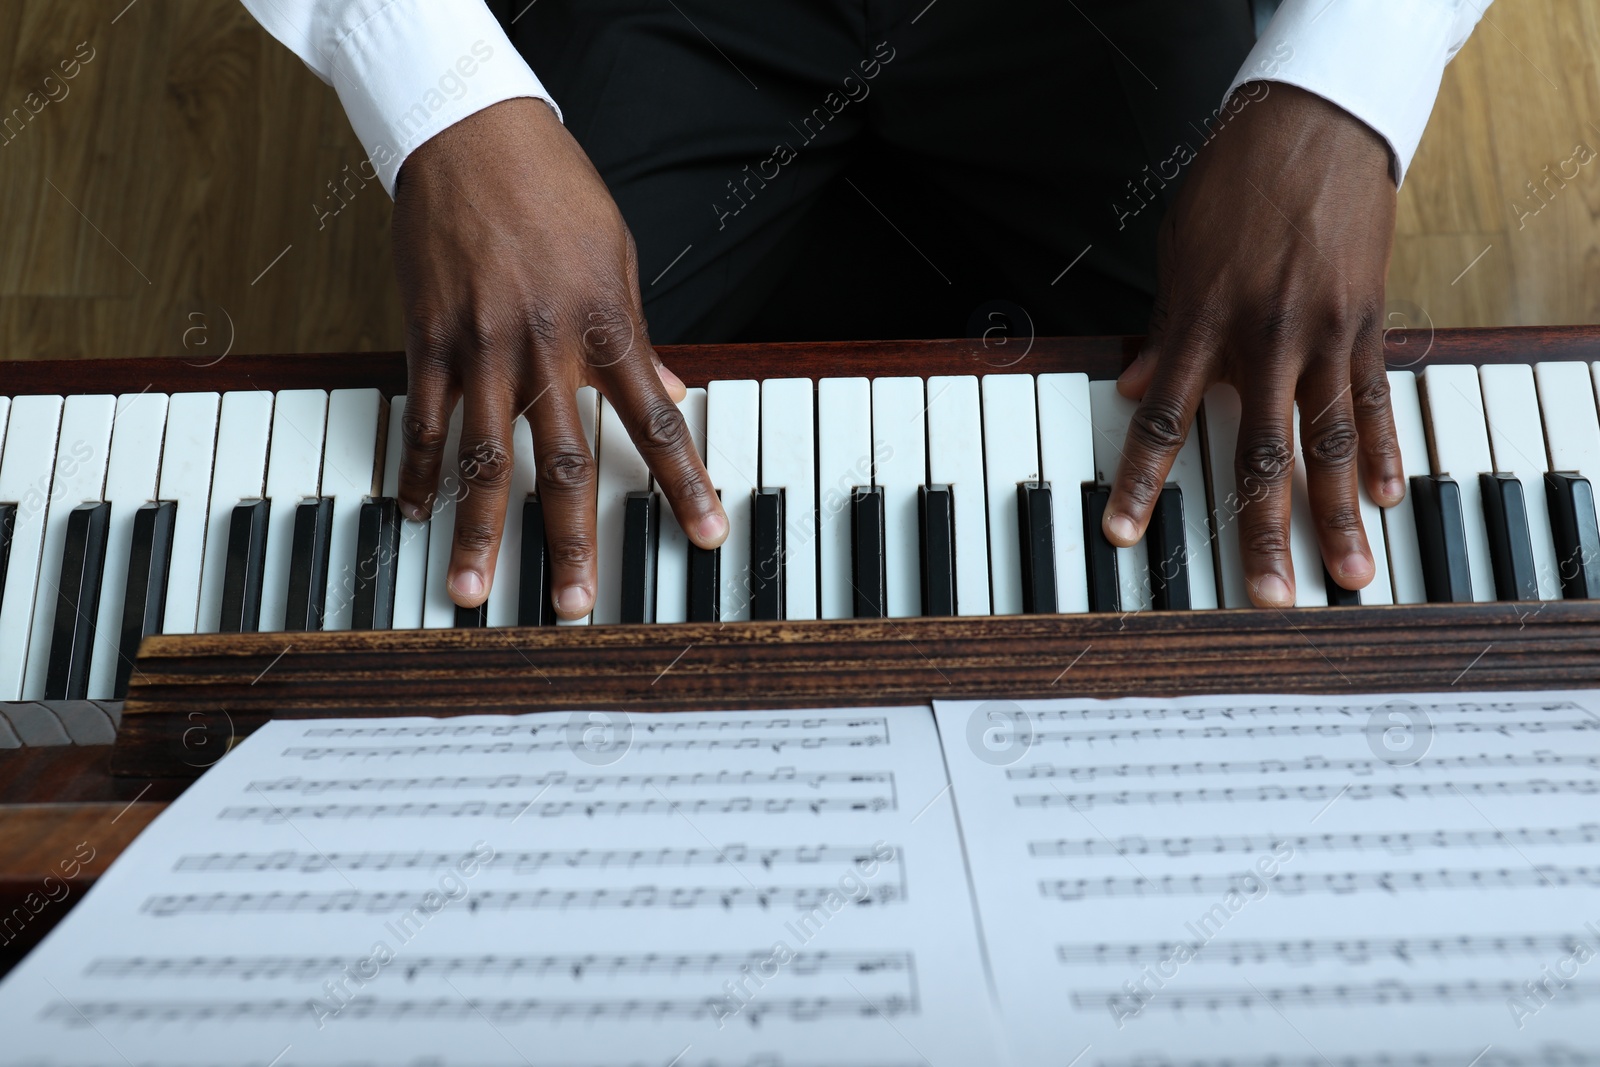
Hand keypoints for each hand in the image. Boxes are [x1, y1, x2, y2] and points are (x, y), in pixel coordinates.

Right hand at [390, 98, 726, 617]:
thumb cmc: (554, 190)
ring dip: (478, 531)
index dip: (686, 484)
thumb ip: (639, 335)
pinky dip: (417, 471)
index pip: (657, 423)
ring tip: (470, 589)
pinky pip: (422, 420)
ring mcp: (481, 348)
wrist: (469, 131)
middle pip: (566, 462)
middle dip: (572, 539)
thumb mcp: (618, 257)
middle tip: (575, 603)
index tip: (707, 535)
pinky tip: (410, 512)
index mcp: (607, 327)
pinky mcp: (427, 339)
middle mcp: (545, 348)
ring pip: (483, 458)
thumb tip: (673, 390)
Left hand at [1106, 82, 1402, 606]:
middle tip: (1267, 597)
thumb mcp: (1178, 257)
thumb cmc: (1232, 188)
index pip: (1161, 423)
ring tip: (1351, 572)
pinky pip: (1376, 399)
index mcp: (1200, 327)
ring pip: (1329, 442)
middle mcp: (1261, 341)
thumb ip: (1161, 332)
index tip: (1123, 536)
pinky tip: (1389, 496)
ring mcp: (1321, 336)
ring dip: (1337, 513)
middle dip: (1260, 531)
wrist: (1311, 127)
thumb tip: (1135, 387)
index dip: (1139, 484)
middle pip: (1258, 454)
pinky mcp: (1366, 323)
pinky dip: (1385, 449)